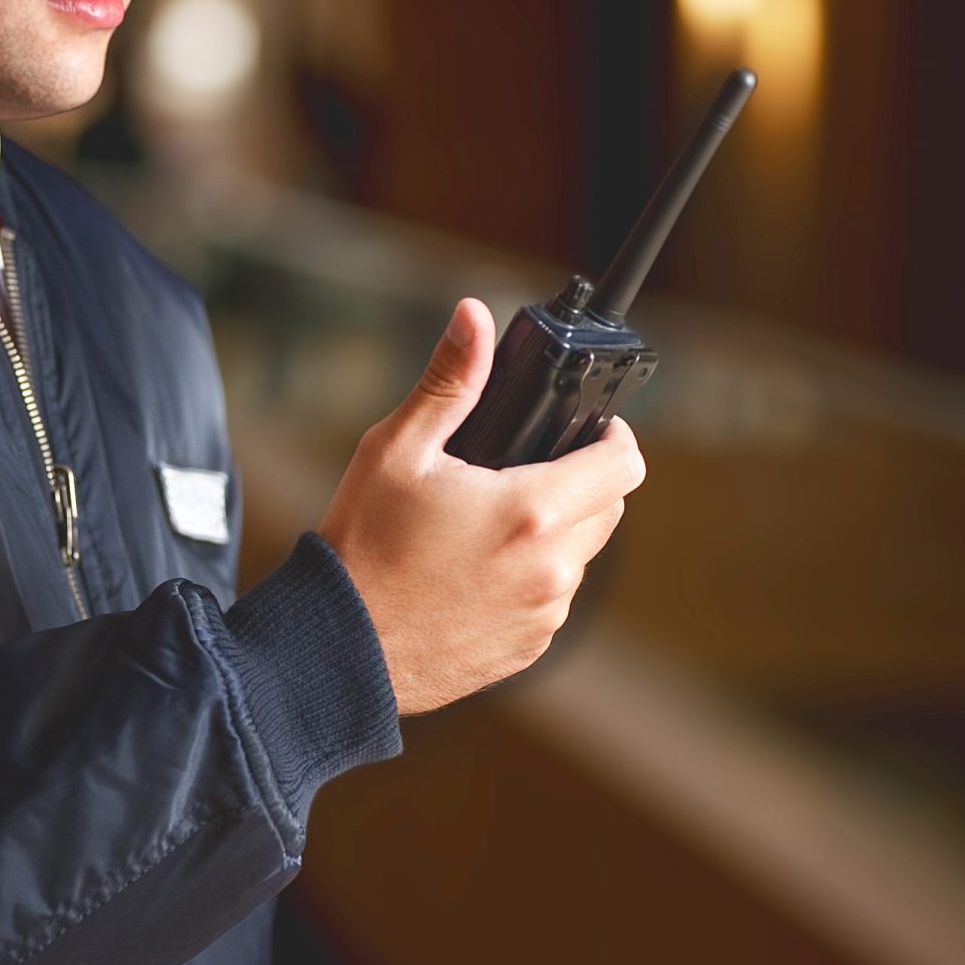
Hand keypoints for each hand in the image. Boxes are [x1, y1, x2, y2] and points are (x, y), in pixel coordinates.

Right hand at [318, 298, 645, 714]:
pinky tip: (471, 572)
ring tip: (485, 526)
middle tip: (520, 472)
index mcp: (532, 510)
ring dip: (553, 534)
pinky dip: (527, 580)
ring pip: (579, 557)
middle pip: (609, 508)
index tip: (587, 429)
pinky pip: (548, 601)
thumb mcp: (397, 451)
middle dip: (579, 483)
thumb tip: (474, 317)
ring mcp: (544, 615)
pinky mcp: (527, 648)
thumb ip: (449, 381)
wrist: (339, 646)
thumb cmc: (362, 547)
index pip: (624, 463)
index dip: (612, 437)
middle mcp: (552, 568)